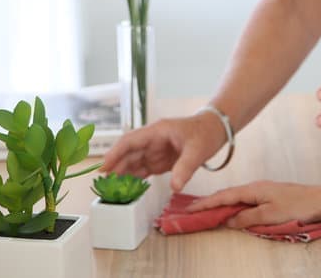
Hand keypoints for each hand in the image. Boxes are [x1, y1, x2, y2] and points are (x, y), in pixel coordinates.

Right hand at [99, 112, 226, 191]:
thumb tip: (175, 187)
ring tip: (111, 191)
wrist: (216, 129)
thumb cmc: (206, 133)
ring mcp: (155, 150)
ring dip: (122, 175)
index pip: (129, 141)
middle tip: (103, 186)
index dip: (115, 154)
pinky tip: (126, 189)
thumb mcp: (197, 150)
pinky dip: (134, 179)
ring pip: (133, 163)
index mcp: (156, 132)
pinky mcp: (160, 160)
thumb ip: (185, 168)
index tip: (104, 167)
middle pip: (127, 154)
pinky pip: (142, 170)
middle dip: (115, 168)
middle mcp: (152, 140)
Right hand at [185, 180, 320, 227]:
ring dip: (220, 204)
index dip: (205, 203)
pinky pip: (245, 201)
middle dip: (208, 202)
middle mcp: (256, 188)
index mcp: (253, 189)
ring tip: (205, 211)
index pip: (223, 197)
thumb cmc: (298, 207)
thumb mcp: (270, 215)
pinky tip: (231, 212)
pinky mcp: (270, 197)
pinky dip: (233, 206)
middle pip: (227, 195)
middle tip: (190, 210)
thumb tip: (227, 221)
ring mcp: (263, 191)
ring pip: (235, 198)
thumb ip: (247, 218)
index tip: (188, 209)